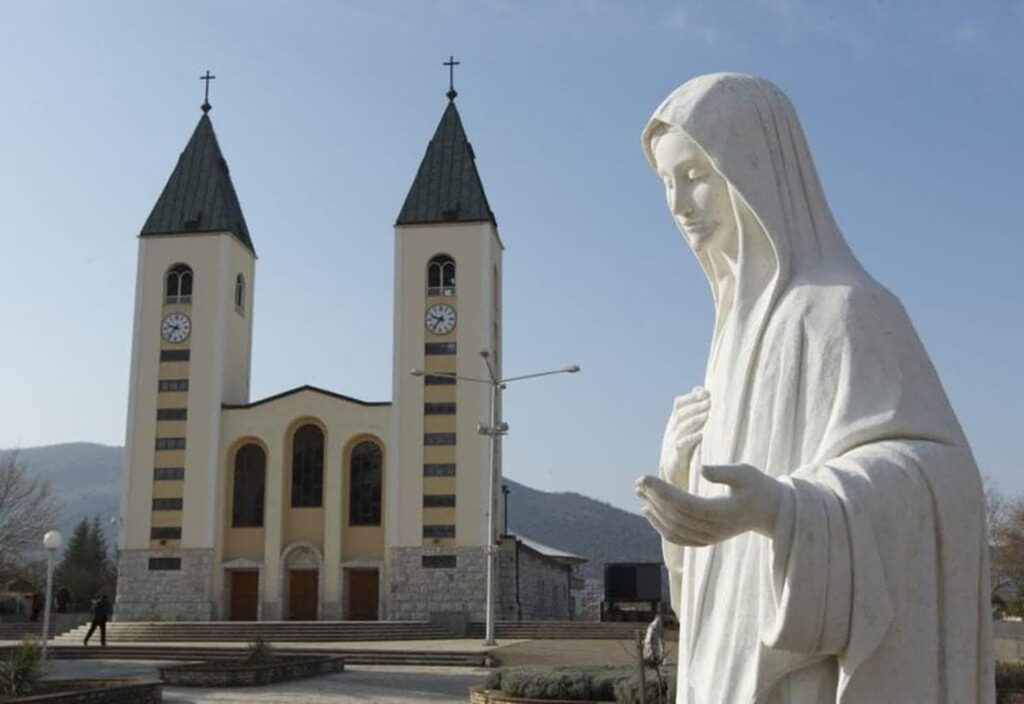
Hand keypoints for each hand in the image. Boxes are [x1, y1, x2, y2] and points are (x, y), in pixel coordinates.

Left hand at [635, 464, 782, 545]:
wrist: (770, 511)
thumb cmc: (757, 487)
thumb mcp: (745, 473)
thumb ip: (724, 472)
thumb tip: (702, 470)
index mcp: (724, 512)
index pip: (685, 504)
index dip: (662, 492)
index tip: (645, 478)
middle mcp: (715, 529)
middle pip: (676, 516)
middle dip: (654, 498)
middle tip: (638, 482)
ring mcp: (710, 538)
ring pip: (674, 529)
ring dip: (654, 511)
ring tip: (640, 493)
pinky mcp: (707, 540)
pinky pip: (679, 538)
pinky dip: (661, 527)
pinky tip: (649, 511)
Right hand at [659, 386, 709, 486]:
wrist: (671, 473)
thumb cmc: (683, 448)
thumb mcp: (686, 427)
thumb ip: (693, 409)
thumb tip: (701, 389)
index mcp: (674, 422)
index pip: (679, 404)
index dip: (691, 397)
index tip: (706, 392)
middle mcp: (671, 430)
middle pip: (680, 413)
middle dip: (695, 406)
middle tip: (709, 401)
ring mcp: (671, 442)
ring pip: (681, 428)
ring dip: (694, 420)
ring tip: (707, 415)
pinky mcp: (675, 456)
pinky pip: (681, 445)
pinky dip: (691, 439)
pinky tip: (701, 435)